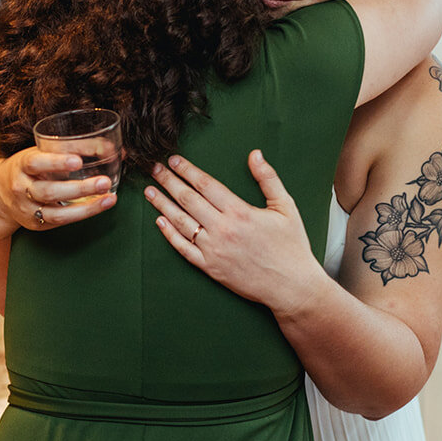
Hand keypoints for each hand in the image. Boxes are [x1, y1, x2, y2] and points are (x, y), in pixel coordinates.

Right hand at [0, 146, 115, 230]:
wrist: (0, 192)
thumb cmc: (30, 167)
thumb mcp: (43, 152)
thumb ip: (74, 147)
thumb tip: (113, 149)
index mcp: (22, 165)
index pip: (36, 163)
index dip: (57, 162)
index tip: (78, 161)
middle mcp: (22, 189)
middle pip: (49, 191)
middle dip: (80, 188)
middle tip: (104, 182)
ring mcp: (28, 209)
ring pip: (57, 213)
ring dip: (86, 207)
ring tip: (109, 198)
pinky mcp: (36, 224)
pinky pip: (60, 222)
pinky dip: (81, 215)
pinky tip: (98, 207)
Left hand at [144, 151, 324, 313]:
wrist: (291, 285)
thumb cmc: (291, 246)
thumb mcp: (285, 206)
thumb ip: (268, 178)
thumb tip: (254, 155)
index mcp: (240, 211)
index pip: (205, 184)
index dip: (187, 170)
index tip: (174, 160)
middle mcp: (222, 229)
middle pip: (188, 200)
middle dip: (168, 182)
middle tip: (155, 169)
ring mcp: (213, 250)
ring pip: (180, 222)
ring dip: (162, 205)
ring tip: (150, 192)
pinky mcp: (210, 267)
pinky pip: (183, 249)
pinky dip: (169, 235)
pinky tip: (160, 222)